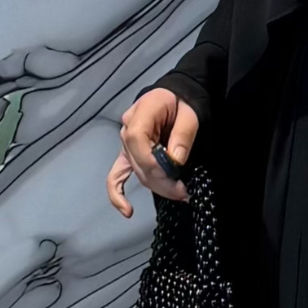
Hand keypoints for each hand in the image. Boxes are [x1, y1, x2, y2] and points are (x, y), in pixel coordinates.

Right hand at [106, 89, 199, 218]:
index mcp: (140, 114)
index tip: (177, 178)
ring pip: (136, 173)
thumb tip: (176, 161)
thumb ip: (182, 135)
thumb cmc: (182, 102)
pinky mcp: (127, 155)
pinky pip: (117, 176)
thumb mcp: (190, 113)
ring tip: (180, 194)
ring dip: (157, 187)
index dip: (157, 165)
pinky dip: (118, 193)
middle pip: (140, 164)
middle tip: (186, 192)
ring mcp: (125, 144)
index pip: (139, 144)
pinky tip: (127, 210)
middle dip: (163, 182)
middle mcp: (127, 130)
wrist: (175, 96)